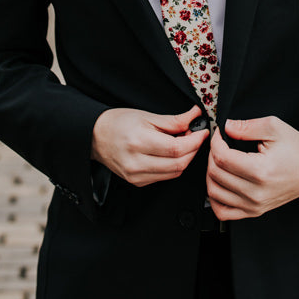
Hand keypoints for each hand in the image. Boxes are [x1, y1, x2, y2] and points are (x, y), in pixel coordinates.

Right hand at [91, 104, 208, 186]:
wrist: (96, 136)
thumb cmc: (119, 123)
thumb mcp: (146, 116)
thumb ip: (174, 120)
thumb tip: (195, 115)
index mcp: (139, 142)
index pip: (176, 149)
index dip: (194, 141)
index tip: (202, 132)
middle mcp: (137, 163)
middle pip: (179, 164)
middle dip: (193, 150)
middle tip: (194, 136)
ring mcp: (136, 176)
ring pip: (175, 173)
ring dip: (185, 158)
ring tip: (182, 142)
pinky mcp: (137, 182)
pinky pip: (165, 177)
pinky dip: (174, 165)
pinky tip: (171, 153)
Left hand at [206, 117, 298, 220]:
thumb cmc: (297, 149)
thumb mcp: (274, 127)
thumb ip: (247, 126)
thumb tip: (226, 127)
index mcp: (261, 171)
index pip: (222, 158)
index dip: (215, 142)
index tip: (220, 134)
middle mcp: (256, 192)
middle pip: (215, 174)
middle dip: (212, 155)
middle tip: (220, 145)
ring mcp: (254, 205)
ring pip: (215, 192)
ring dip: (211, 174)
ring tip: (219, 162)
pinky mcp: (254, 211)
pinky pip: (223, 212)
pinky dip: (215, 199)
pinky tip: (219, 184)